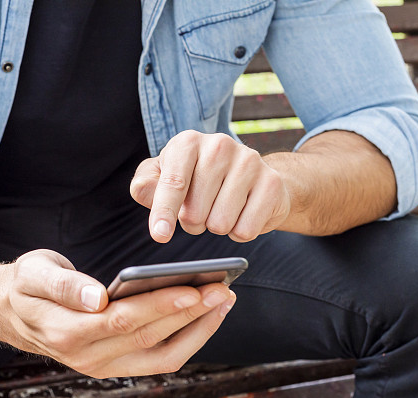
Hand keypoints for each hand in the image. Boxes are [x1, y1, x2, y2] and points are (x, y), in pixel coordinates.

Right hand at [3, 249, 235, 377]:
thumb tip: (98, 298)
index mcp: (67, 333)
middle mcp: (88, 358)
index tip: (194, 288)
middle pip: (150, 337)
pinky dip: (188, 339)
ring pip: (162, 355)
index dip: (161, 306)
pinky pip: (161, 358)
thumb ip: (63, 285)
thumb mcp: (34, 273)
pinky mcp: (119, 366)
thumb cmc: (28, 286)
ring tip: (223, 301)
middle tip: (224, 290)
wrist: (15, 313)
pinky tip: (206, 314)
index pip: (124, 320)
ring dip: (197, 330)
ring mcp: (105, 367)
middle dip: (191, 313)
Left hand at [130, 130, 290, 242]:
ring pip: (220, 224)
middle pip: (195, 212)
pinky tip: (241, 213)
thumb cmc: (195, 178)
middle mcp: (219, 145)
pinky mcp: (272, 183)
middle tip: (201, 208)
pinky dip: (239, 232)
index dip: (164, 212)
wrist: (249, 176)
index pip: (173, 183)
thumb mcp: (163, 178)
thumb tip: (145, 193)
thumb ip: (146, 186)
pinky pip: (246, 230)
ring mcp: (249, 161)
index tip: (160, 235)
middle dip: (193, 222)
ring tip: (220, 208)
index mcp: (188, 142)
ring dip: (216, 227)